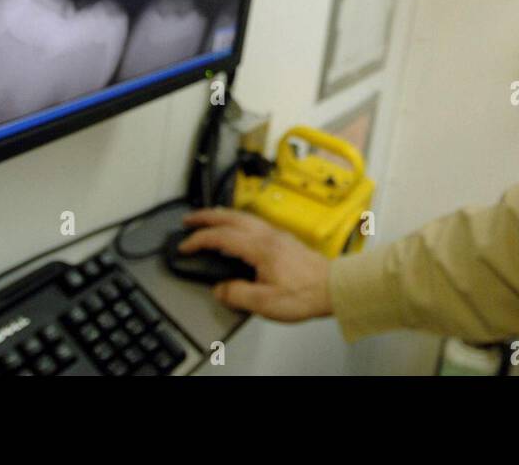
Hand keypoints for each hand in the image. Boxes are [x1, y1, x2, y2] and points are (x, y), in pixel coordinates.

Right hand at [178, 207, 333, 321]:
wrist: (334, 287)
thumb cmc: (305, 294)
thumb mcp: (265, 302)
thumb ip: (237, 294)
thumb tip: (219, 289)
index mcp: (259, 248)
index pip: (221, 236)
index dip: (198, 240)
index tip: (185, 245)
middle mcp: (267, 235)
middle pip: (230, 217)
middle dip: (206, 216)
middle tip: (188, 220)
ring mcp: (276, 235)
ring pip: (242, 216)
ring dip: (221, 216)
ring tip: (208, 220)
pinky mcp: (283, 239)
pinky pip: (253, 222)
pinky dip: (236, 221)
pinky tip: (236, 230)